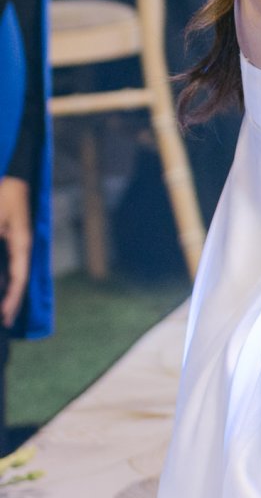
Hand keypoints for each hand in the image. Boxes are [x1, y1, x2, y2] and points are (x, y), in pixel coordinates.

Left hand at [0, 175, 31, 328]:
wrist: (14, 174)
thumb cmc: (3, 194)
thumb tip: (0, 276)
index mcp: (21, 243)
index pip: (18, 278)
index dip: (11, 299)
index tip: (5, 317)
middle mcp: (20, 246)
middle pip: (17, 279)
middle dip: (11, 301)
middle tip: (5, 322)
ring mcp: (15, 242)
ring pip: (12, 272)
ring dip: (7, 290)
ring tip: (3, 311)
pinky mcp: (9, 238)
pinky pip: (8, 263)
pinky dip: (4, 278)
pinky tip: (1, 286)